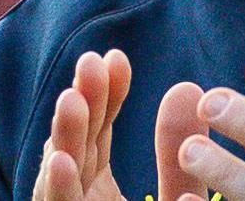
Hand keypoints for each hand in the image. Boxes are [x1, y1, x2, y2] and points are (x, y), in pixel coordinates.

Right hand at [31, 49, 212, 200]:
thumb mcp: (178, 195)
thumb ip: (178, 152)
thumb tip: (188, 88)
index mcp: (95, 191)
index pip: (96, 135)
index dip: (106, 96)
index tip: (116, 57)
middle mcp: (78, 199)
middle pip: (76, 147)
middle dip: (82, 105)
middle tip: (91, 61)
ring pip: (60, 177)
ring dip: (64, 138)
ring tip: (71, 100)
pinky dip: (57, 189)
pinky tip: (59, 161)